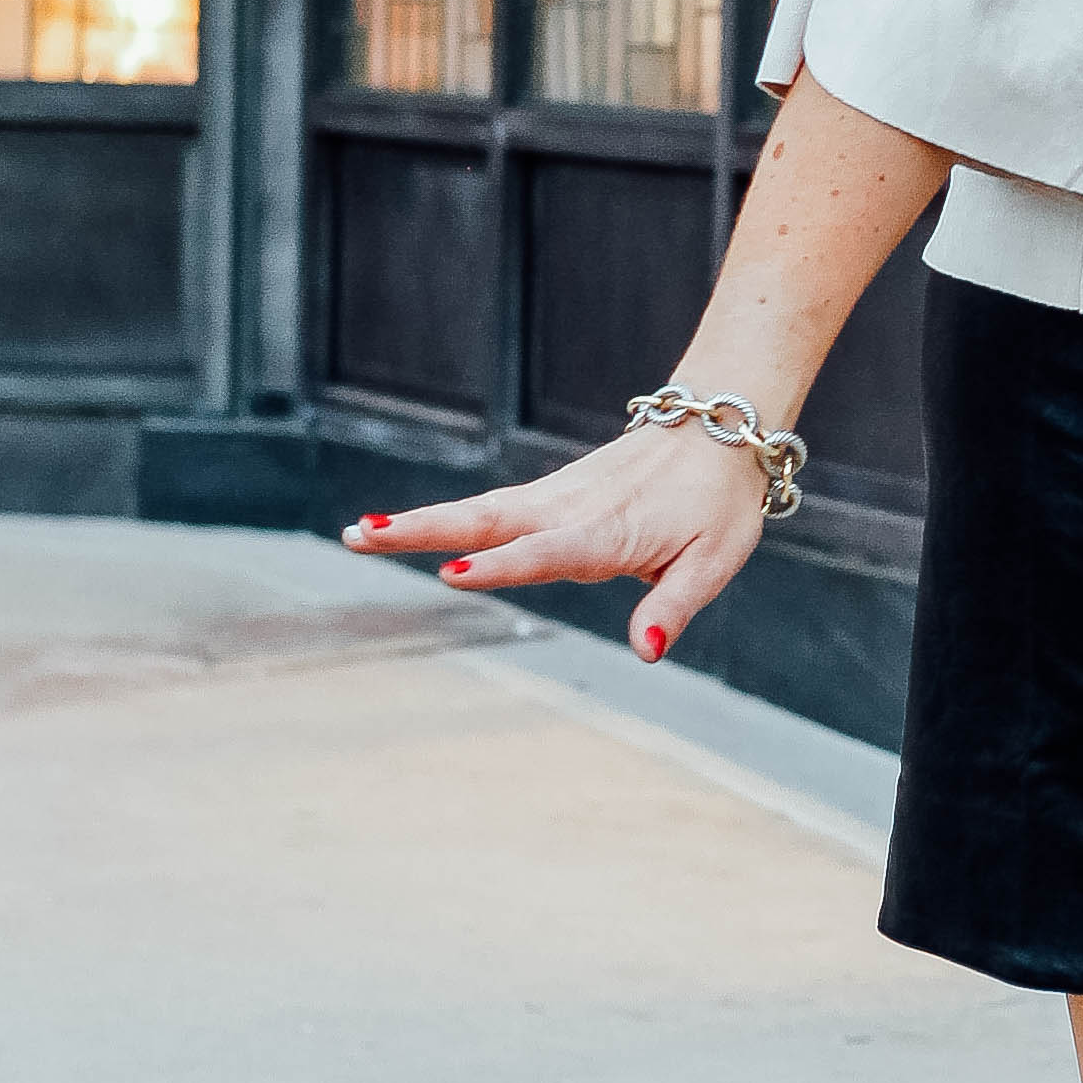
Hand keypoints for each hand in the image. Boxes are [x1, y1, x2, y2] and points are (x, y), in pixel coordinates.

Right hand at [343, 425, 771, 662]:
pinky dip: (450, 515)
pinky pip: (495, 506)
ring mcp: (557, 495)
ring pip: (480, 510)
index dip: (500, 567)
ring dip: (421, 521)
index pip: (545, 553)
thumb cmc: (719, 503)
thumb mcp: (713, 562)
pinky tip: (409, 527)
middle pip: (485, 521)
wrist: (722, 430)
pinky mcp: (554, 492)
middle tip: (360, 537)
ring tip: (359, 533)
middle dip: (422, 532)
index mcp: (607, 532)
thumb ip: (673, 608)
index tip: (449, 575)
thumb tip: (645, 653)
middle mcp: (570, 509)